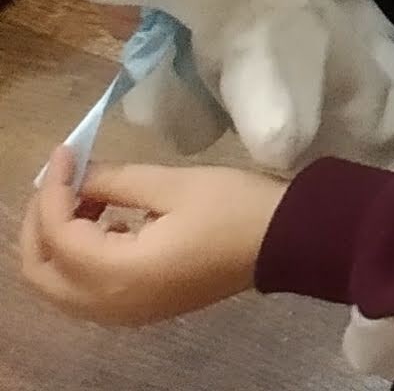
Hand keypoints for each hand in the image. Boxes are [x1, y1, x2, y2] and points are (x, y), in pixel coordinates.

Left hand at [19, 156, 281, 326]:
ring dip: (56, 240)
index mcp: (118, 273)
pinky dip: (76, 258)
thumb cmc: (234, 208)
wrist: (284, 242)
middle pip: (39, 271)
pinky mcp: (135, 309)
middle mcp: (108, 304)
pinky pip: (80, 291)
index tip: (67, 151)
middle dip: (41, 221)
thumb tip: (79, 172)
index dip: (55, 189)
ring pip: (55, 285)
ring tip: (86, 197)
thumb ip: (116, 180)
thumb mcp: (175, 185)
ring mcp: (120, 313)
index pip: (58, 234)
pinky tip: (106, 223)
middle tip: (63, 179)